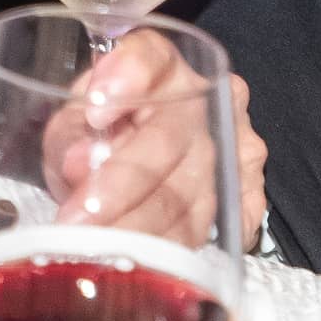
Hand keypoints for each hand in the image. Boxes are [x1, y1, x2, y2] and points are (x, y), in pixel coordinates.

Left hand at [41, 29, 271, 251]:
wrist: (155, 148)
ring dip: (141, 229)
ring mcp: (237, 145)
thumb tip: (78, 165)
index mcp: (161, 63)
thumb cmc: (104, 131)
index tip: (93, 109)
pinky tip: (146, 265)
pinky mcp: (250, 192)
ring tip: (98, 252)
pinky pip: (217, 228)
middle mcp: (208, 97)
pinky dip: (178, 250)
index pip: (151, 55)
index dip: (126, 78)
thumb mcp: (74, 123)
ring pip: (191, 192)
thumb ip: (70, 134)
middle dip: (119, 185)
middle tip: (77, 221)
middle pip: (168, 138)